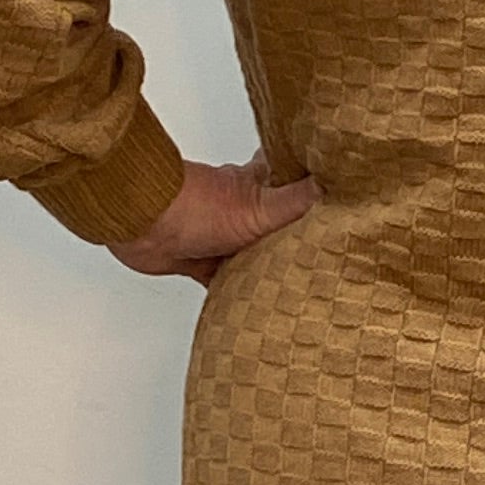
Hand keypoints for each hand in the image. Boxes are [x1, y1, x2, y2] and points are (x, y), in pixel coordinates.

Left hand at [108, 146, 319, 285]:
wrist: (140, 223)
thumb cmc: (194, 205)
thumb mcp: (259, 206)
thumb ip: (298, 199)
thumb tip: (340, 181)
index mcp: (258, 186)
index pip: (295, 181)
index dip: (318, 186)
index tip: (344, 194)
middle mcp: (242, 209)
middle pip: (279, 223)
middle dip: (300, 235)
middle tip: (330, 250)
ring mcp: (222, 236)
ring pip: (255, 253)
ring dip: (270, 266)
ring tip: (304, 282)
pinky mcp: (202, 261)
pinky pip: (227, 280)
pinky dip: (240, 290)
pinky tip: (258, 304)